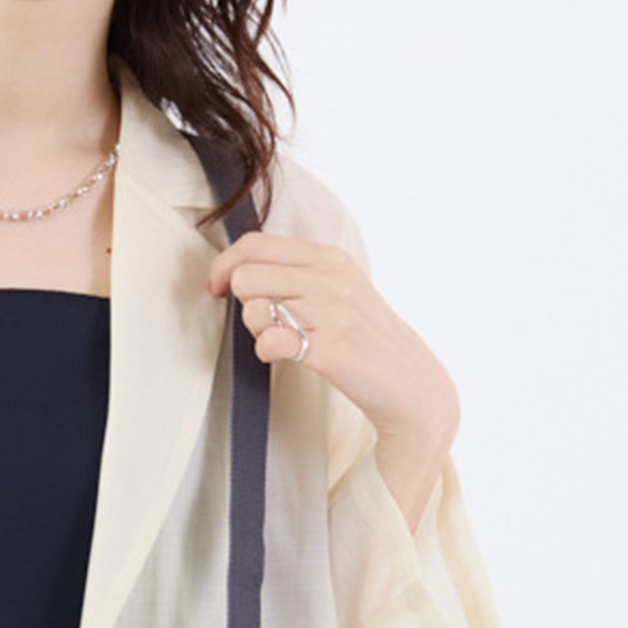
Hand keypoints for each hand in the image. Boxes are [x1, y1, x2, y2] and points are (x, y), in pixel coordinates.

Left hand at [207, 232, 460, 530]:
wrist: (410, 384)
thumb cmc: (365, 338)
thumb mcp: (340, 288)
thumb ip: (297, 272)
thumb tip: (239, 266)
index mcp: (330, 257)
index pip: (254, 244)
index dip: (224, 265)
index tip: (217, 287)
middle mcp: (331, 278)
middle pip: (245, 275)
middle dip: (241, 302)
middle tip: (264, 322)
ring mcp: (333, 312)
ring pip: (252, 308)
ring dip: (257, 329)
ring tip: (287, 339)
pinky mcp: (330, 350)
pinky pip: (268, 342)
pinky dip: (268, 351)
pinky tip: (289, 355)